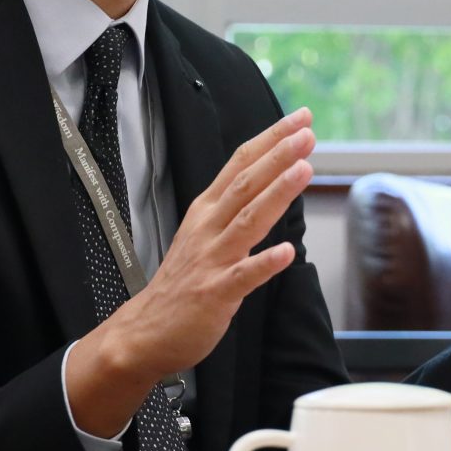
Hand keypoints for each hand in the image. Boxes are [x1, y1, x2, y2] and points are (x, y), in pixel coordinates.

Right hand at [66, 108, 314, 434]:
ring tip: (304, 170)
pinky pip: (243, 277)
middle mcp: (208, 229)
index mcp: (207, 211)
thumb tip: (270, 181)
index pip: (241, 165)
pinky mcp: (214, 293)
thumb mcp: (203, 234)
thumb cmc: (181, 284)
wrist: (143, 332)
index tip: (300, 119)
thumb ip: (234, 209)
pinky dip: (265, 262)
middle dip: (278, 156)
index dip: (270, 140)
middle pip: (246, 184)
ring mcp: (211, 260)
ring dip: (276, 193)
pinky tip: (288, 252)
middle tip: (306, 133)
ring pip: (248, 220)